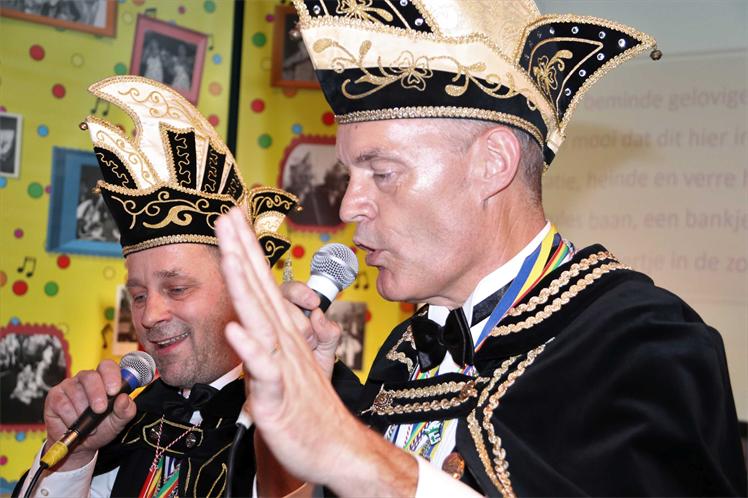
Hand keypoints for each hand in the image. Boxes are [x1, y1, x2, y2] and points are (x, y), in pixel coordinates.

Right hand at [42, 360, 136, 469]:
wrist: (80, 445)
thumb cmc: (101, 428)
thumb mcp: (118, 422)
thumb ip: (126, 410)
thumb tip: (124, 398)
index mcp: (104, 379)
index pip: (107, 366)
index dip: (111, 375)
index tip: (114, 391)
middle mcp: (86, 378)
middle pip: (90, 376)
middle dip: (97, 393)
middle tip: (100, 409)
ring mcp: (68, 385)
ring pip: (76, 392)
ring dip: (83, 413)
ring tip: (89, 425)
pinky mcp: (54, 396)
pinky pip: (63, 404)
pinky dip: (71, 418)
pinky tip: (74, 424)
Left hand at [216, 208, 416, 495]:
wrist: (336, 447)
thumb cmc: (312, 405)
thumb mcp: (299, 364)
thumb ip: (292, 335)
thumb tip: (296, 314)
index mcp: (283, 333)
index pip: (261, 283)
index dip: (245, 250)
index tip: (232, 218)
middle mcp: (283, 341)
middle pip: (259, 289)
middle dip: (242, 250)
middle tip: (227, 214)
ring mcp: (281, 365)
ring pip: (261, 319)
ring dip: (243, 284)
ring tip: (228, 253)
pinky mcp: (277, 396)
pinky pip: (265, 370)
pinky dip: (251, 350)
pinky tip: (235, 330)